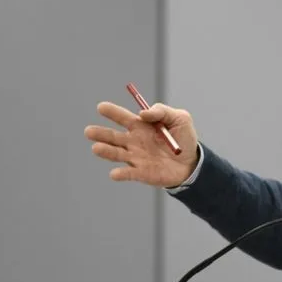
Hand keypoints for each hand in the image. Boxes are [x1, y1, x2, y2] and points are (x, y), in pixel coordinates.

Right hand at [85, 101, 199, 186]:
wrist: (192, 163)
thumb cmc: (184, 138)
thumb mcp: (179, 118)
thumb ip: (161, 111)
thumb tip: (143, 113)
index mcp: (141, 126)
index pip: (122, 117)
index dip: (111, 112)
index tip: (101, 107)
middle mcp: (133, 141)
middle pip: (113, 136)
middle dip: (100, 133)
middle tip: (89, 131)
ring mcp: (136, 157)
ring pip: (116, 154)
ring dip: (105, 151)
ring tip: (96, 148)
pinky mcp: (141, 173)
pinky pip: (129, 173)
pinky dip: (121, 174)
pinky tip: (115, 173)